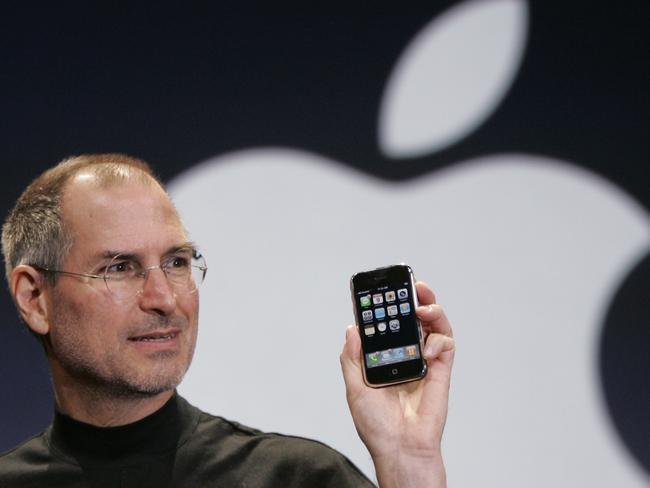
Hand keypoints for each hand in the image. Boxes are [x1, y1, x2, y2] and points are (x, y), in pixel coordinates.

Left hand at [340, 282, 454, 487]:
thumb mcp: (355, 388)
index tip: (383, 290)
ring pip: (434, 326)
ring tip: (424, 305)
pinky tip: (429, 346)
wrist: (400, 448)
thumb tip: (353, 328)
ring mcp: (425, 361)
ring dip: (432, 309)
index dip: (387, 307)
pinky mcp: (441, 370)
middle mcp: (405, 355)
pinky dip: (440, 339)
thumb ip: (353, 358)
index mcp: (384, 357)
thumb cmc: (377, 425)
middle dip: (414, 299)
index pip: (387, 324)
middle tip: (412, 286)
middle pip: (413, 319)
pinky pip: (446, 345)